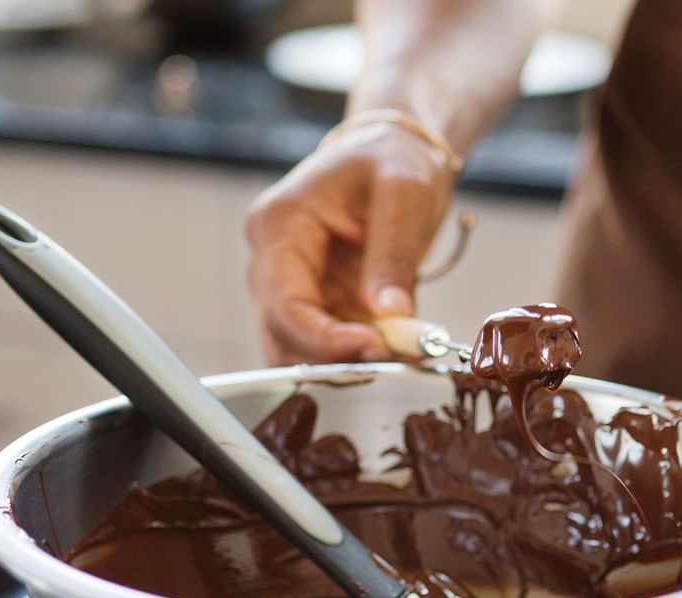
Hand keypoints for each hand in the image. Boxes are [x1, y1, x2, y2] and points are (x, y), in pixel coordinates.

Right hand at [245, 123, 452, 364]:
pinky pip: (330, 343)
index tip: (378, 349)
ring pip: (302, 349)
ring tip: (408, 350)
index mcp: (281, 225)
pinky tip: (403, 344)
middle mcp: (273, 261)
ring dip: (352, 362)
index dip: (325, 340)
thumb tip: (391, 316)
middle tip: (401, 357)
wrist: (394, 150)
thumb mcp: (404, 193)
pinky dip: (364, 353)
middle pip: (283, 336)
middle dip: (338, 358)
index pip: (284, 304)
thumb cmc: (392, 158)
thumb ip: (394, 254)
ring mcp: (293, 285)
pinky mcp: (319, 302)